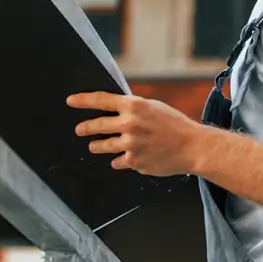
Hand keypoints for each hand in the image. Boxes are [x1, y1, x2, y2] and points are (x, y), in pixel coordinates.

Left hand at [68, 91, 207, 176]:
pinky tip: (118, 160)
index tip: (70, 101)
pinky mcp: (133, 161)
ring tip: (94, 146)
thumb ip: (133, 108)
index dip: (83, 100)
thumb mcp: (153, 107)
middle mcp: (129, 123)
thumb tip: (116, 108)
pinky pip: (117, 161)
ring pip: (103, 145)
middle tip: (80, 129)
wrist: (192, 146)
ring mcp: (130, 144)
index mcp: (134, 106)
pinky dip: (117, 159)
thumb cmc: (175, 125)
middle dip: (85, 128)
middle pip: (97, 125)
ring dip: (97, 145)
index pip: (101, 100)